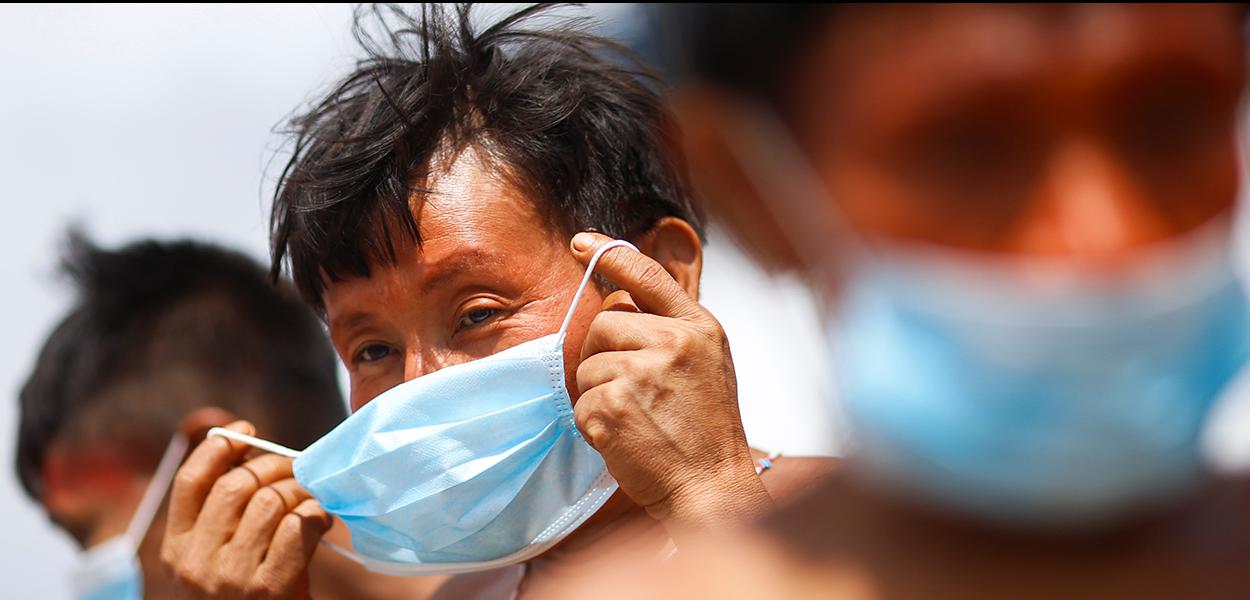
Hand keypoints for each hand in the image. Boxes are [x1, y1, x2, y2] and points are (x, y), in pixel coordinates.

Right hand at [161, 420, 331, 598]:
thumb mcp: (217, 560)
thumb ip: (225, 515)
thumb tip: (247, 449)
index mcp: (177, 549)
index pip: (190, 482)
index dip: (219, 448)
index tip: (247, 431)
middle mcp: (197, 562)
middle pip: (236, 485)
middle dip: (273, 465)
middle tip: (297, 469)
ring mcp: (230, 577)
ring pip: (269, 501)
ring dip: (300, 491)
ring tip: (311, 499)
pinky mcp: (268, 589)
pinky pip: (295, 527)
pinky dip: (314, 514)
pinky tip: (321, 520)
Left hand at [570, 232, 771, 533]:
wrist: (712, 486)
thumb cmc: (707, 429)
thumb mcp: (707, 363)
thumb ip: (669, 329)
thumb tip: (617, 303)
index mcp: (698, 327)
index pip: (646, 274)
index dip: (608, 253)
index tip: (579, 242)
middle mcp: (672, 341)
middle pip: (603, 323)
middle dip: (604, 355)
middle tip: (631, 390)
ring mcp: (641, 372)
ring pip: (587, 366)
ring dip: (599, 394)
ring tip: (636, 419)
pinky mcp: (613, 405)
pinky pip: (580, 403)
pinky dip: (593, 425)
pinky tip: (625, 438)